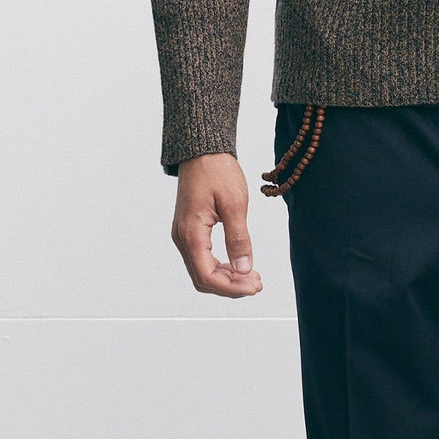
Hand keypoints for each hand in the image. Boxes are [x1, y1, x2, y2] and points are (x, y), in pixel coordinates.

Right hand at [172, 154, 262, 296]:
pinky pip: (201, 258)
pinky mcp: (189, 230)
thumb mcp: (235, 204)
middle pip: (203, 278)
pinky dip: (220, 267)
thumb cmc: (216, 171)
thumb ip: (239, 239)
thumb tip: (244, 269)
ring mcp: (184, 235)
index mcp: (192, 233)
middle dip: (230, 287)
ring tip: (251, 277)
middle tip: (256, 284)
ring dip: (226, 279)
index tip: (254, 286)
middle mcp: (182, 237)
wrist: (202, 151)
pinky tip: (238, 265)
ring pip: (201, 271)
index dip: (231, 288)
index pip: (207, 276)